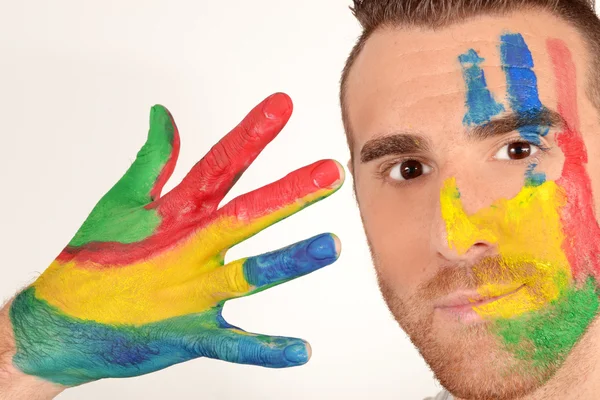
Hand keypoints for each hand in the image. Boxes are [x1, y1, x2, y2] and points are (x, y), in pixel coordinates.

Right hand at [7, 93, 343, 386]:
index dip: (252, 133)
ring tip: (332, 246)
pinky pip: (234, 345)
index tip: (282, 105)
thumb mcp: (120, 202)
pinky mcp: (189, 335)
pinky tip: (302, 350)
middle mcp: (189, 250)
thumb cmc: (90, 262)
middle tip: (332, 173)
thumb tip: (163, 116)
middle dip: (290, 192)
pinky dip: (268, 350)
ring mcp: (191, 293)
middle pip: (245, 215)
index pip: (219, 165)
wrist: (59, 326)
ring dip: (290, 260)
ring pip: (248, 274)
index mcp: (176, 215)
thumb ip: (152, 160)